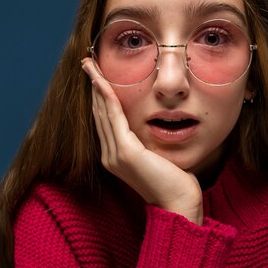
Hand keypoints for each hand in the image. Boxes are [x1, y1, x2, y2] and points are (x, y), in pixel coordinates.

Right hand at [81, 58, 202, 224]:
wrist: (179, 203)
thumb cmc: (175, 182)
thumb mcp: (158, 157)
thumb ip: (150, 143)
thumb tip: (156, 126)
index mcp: (116, 157)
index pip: (104, 121)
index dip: (99, 97)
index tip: (97, 76)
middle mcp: (110, 156)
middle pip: (98, 113)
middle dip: (93, 86)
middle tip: (88, 64)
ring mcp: (115, 155)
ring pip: (102, 112)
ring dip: (96, 86)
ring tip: (91, 66)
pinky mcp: (126, 152)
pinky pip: (113, 118)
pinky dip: (107, 97)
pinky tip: (102, 82)